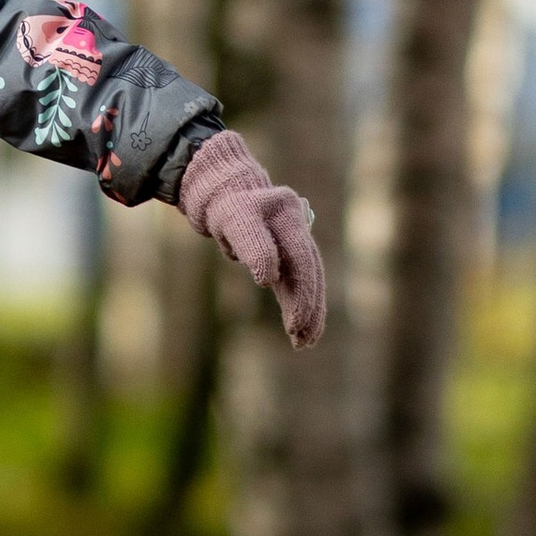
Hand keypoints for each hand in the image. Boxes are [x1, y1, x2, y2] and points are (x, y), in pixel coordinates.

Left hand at [178, 129, 325, 349]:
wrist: (226, 192)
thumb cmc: (226, 207)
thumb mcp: (231, 220)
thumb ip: (252, 244)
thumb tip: (269, 278)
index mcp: (287, 213)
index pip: (298, 256)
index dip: (294, 284)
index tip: (280, 305)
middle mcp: (297, 227)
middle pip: (308, 269)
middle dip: (307, 305)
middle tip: (301, 336)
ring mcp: (295, 241)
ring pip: (308, 279)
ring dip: (309, 311)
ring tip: (305, 342)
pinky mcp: (290, 256)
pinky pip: (299, 283)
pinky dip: (302, 307)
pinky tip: (302, 333)